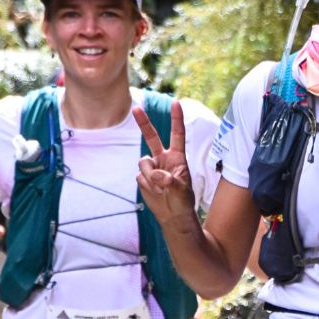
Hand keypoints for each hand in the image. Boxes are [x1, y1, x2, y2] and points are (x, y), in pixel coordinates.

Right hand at [133, 101, 195, 223]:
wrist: (173, 215)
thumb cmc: (182, 200)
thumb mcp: (181, 190)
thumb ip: (169, 180)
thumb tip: (155, 175)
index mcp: (177, 157)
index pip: (177, 134)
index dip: (176, 119)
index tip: (176, 103)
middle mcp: (163, 158)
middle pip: (151, 137)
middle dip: (143, 123)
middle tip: (135, 108)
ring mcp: (152, 167)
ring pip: (143, 162)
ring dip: (149, 175)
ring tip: (160, 189)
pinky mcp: (142, 177)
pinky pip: (139, 176)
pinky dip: (146, 185)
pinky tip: (154, 193)